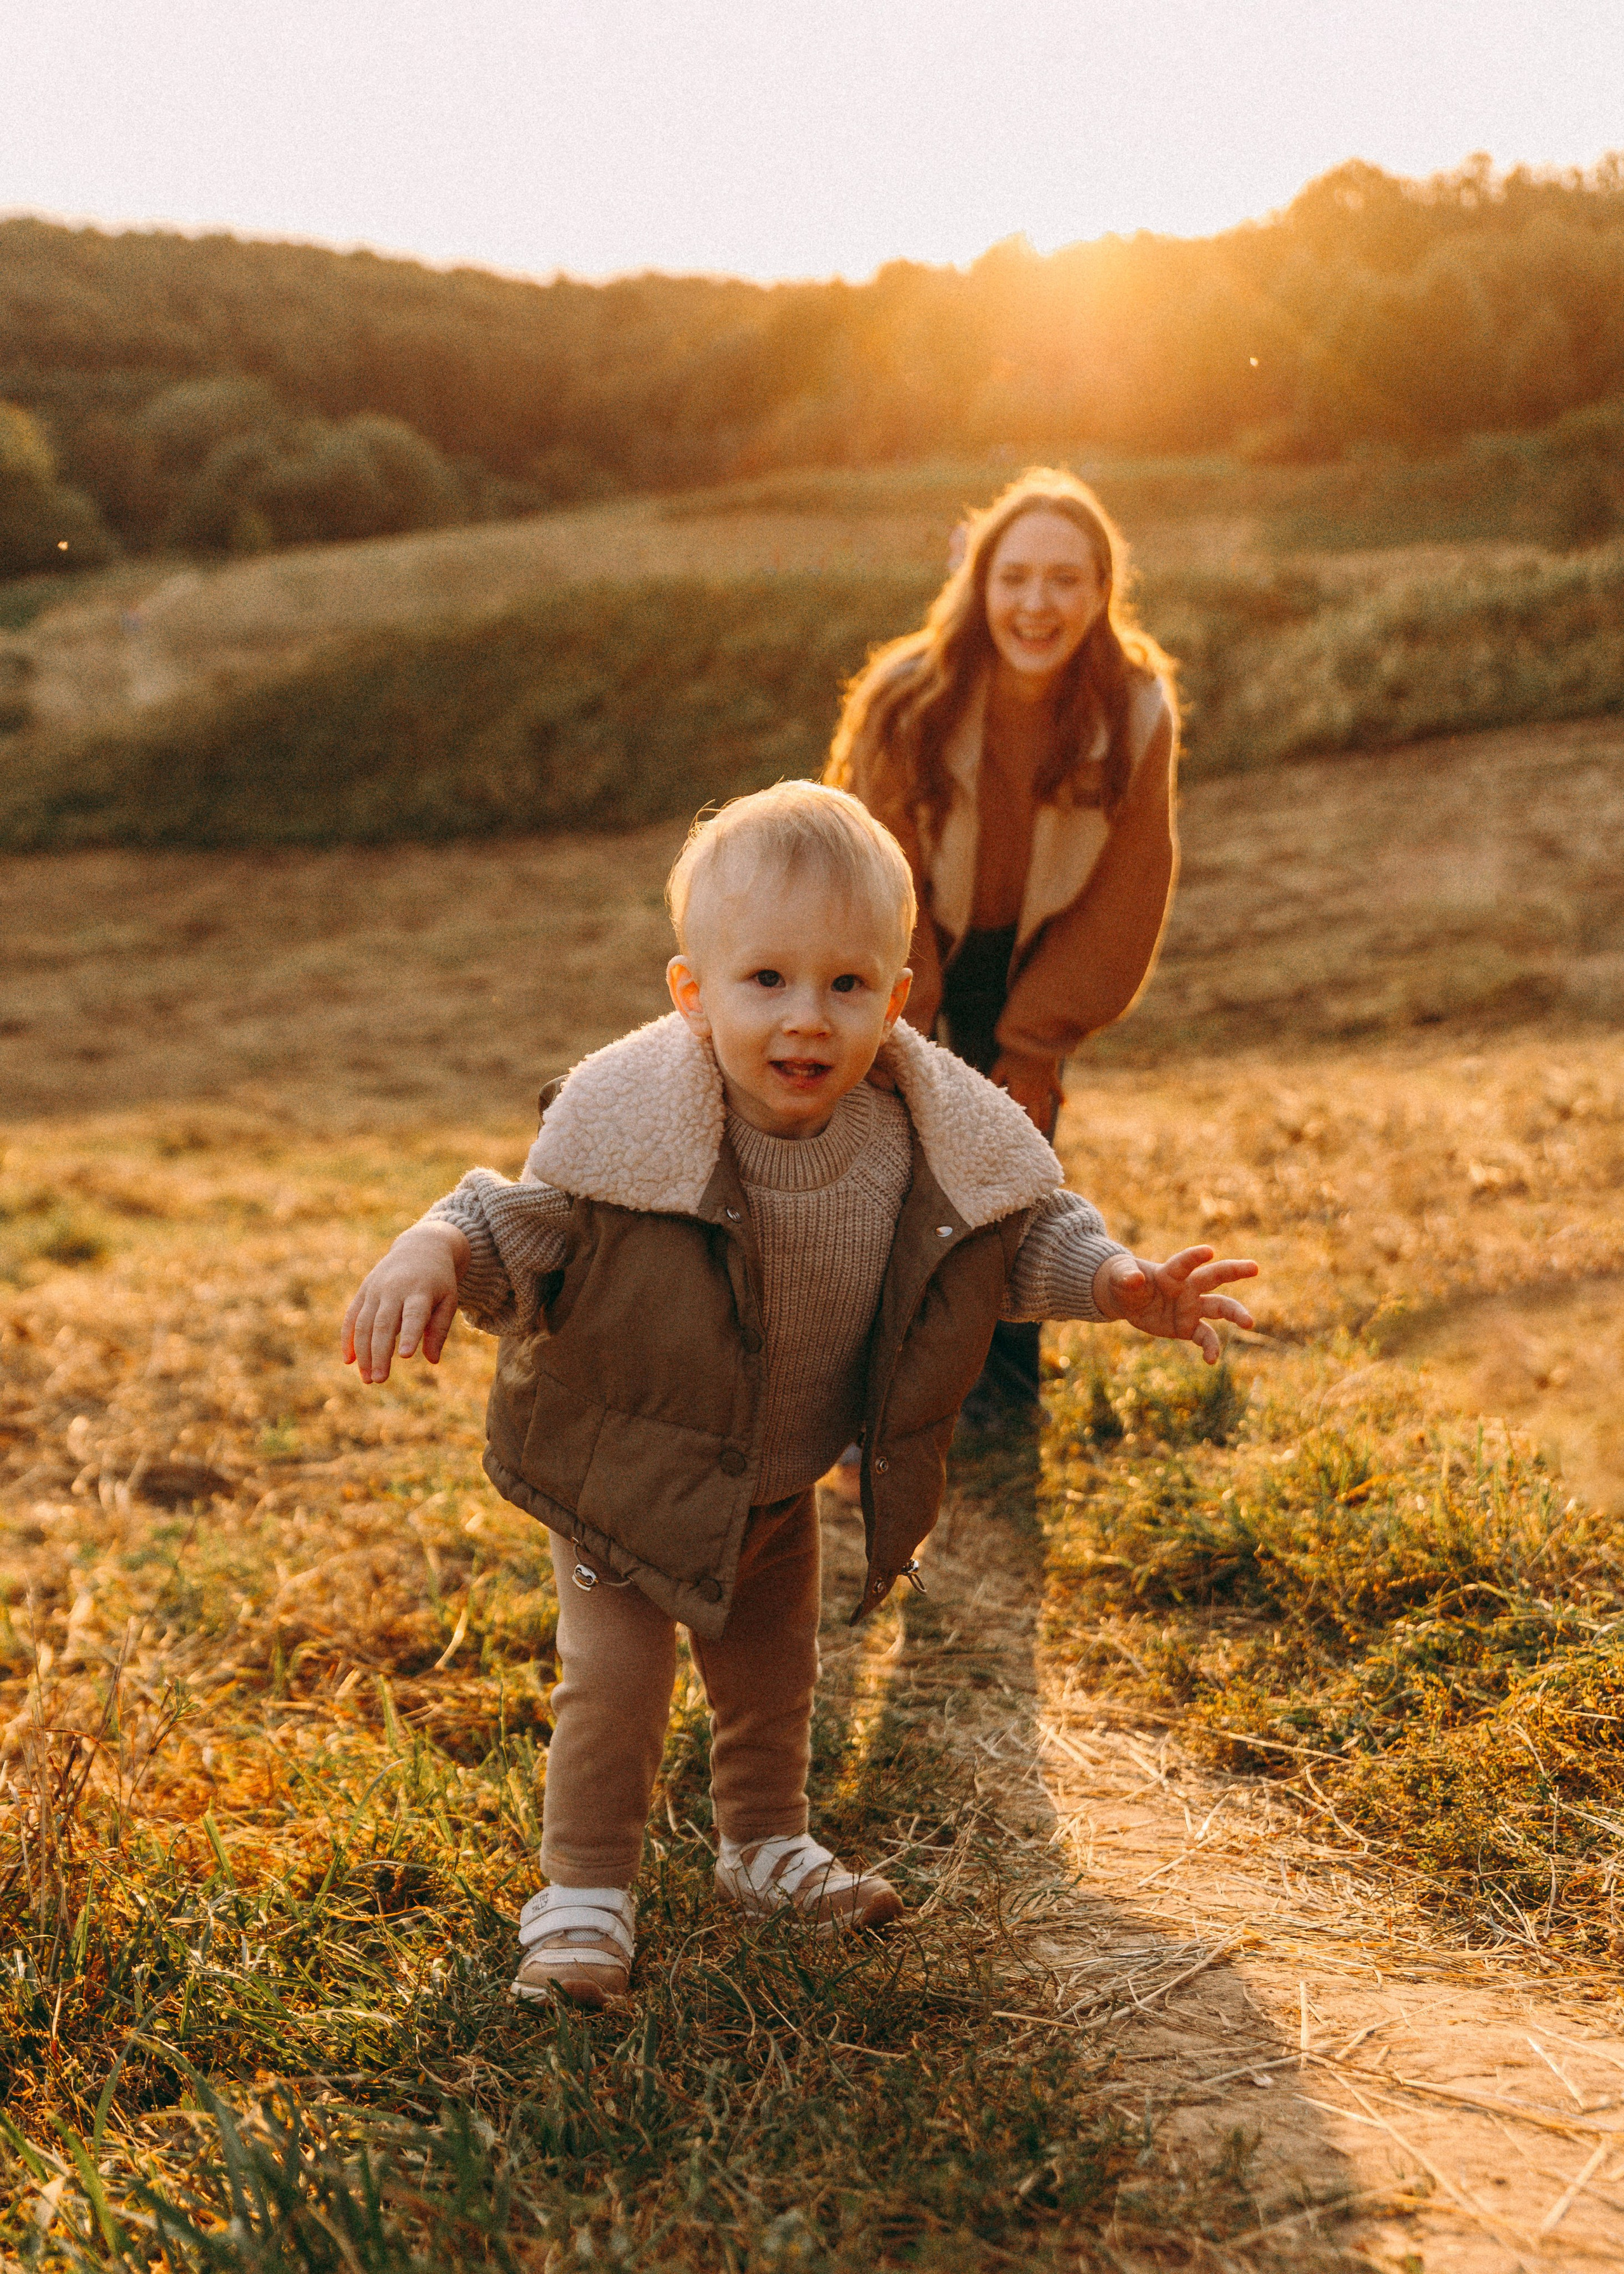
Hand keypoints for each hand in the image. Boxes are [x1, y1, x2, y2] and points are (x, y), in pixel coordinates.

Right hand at [341, 1222, 469, 1383]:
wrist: (421, 1247)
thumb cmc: (439, 1281)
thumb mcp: (448, 1300)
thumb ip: (439, 1329)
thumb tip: (432, 1361)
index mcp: (420, 1290)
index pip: (413, 1314)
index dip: (408, 1334)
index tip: (404, 1356)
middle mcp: (395, 1289)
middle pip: (383, 1323)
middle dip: (379, 1353)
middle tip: (379, 1380)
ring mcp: (376, 1289)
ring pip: (364, 1323)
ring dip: (363, 1352)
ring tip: (367, 1379)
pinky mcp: (364, 1291)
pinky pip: (352, 1316)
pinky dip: (348, 1338)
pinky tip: (348, 1360)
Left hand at [989, 1051, 1060, 1132]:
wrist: (1037, 1039)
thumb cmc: (1014, 1053)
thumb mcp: (1000, 1067)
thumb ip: (994, 1081)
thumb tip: (988, 1093)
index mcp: (1019, 1092)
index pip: (1017, 1112)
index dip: (1015, 1123)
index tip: (1014, 1133)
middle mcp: (1033, 1093)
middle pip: (1034, 1115)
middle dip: (1034, 1126)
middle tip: (1032, 1138)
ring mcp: (1044, 1087)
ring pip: (1046, 1108)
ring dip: (1046, 1118)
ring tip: (1045, 1128)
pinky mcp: (1052, 1078)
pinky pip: (1058, 1091)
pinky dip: (1061, 1098)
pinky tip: (1065, 1106)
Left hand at [1093, 1245, 1257, 1363]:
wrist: (1126, 1298)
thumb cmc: (1124, 1279)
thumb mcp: (1119, 1276)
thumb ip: (1126, 1276)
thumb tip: (1135, 1279)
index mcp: (1170, 1272)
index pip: (1184, 1263)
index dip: (1195, 1257)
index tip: (1209, 1251)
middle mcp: (1187, 1287)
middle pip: (1214, 1277)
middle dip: (1234, 1270)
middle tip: (1255, 1267)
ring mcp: (1191, 1307)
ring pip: (1220, 1307)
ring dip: (1236, 1313)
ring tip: (1249, 1322)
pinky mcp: (1188, 1327)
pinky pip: (1205, 1337)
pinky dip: (1211, 1348)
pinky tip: (1211, 1360)